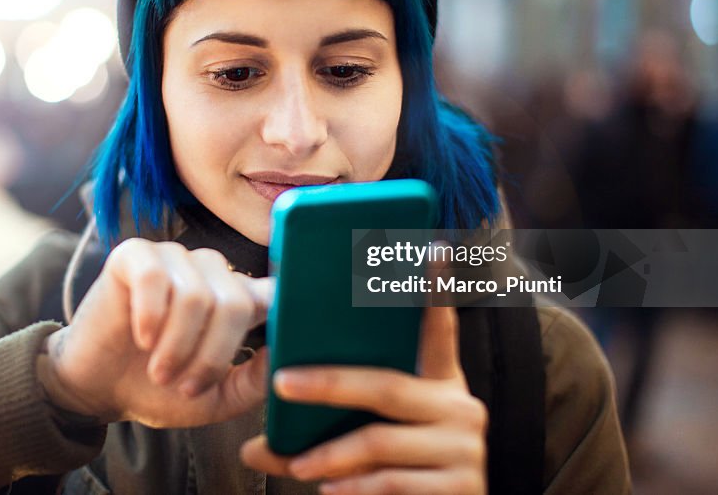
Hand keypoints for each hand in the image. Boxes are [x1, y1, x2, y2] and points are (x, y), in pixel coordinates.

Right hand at [39, 238, 274, 427]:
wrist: (98, 388)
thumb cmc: (158, 390)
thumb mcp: (216, 399)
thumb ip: (254, 381)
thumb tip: (286, 354)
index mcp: (236, 298)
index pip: (274, 291)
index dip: (280, 310)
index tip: (277, 336)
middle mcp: (211, 271)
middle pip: (235, 302)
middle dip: (211, 355)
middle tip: (182, 384)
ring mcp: (173, 258)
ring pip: (196, 295)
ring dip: (176, 345)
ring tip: (159, 370)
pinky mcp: (134, 255)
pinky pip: (155, 277)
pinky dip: (150, 315)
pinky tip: (141, 336)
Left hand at [240, 290, 486, 492]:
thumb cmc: (399, 472)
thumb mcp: (370, 441)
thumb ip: (323, 434)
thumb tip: (252, 448)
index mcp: (439, 381)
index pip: (438, 327)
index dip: (436, 288)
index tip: (431, 246)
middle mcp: (460, 404)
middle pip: (385, 385)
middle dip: (328, 384)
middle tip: (282, 384)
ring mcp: (465, 446)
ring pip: (380, 440)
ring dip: (330, 454)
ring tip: (298, 465)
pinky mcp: (463, 487)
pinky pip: (393, 482)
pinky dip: (355, 488)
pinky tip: (331, 488)